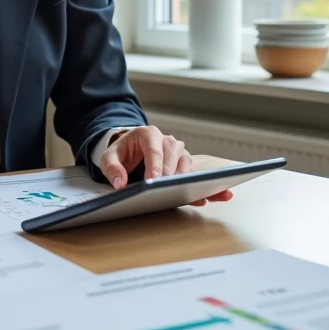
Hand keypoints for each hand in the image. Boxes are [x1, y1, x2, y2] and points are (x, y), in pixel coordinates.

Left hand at [98, 126, 233, 205]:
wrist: (132, 149)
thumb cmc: (123, 152)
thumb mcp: (109, 157)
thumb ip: (111, 168)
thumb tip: (120, 183)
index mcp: (149, 134)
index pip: (154, 150)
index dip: (155, 166)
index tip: (154, 181)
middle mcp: (168, 141)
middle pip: (173, 157)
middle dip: (171, 175)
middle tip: (170, 192)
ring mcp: (179, 153)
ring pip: (187, 165)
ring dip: (191, 180)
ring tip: (199, 195)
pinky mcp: (186, 165)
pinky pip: (197, 175)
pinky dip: (208, 184)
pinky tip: (219, 193)